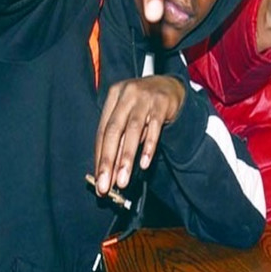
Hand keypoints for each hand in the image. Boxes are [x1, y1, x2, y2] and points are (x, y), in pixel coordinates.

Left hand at [94, 75, 184, 194]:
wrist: (171, 86)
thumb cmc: (144, 105)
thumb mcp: (129, 117)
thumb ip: (120, 140)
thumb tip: (110, 172)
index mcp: (113, 96)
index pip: (102, 131)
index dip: (100, 157)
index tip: (99, 180)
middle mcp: (127, 94)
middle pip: (114, 130)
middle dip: (108, 160)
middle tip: (105, 185)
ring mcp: (145, 97)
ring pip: (133, 130)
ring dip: (127, 158)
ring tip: (123, 180)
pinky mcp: (162, 103)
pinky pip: (155, 127)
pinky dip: (149, 146)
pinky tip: (144, 163)